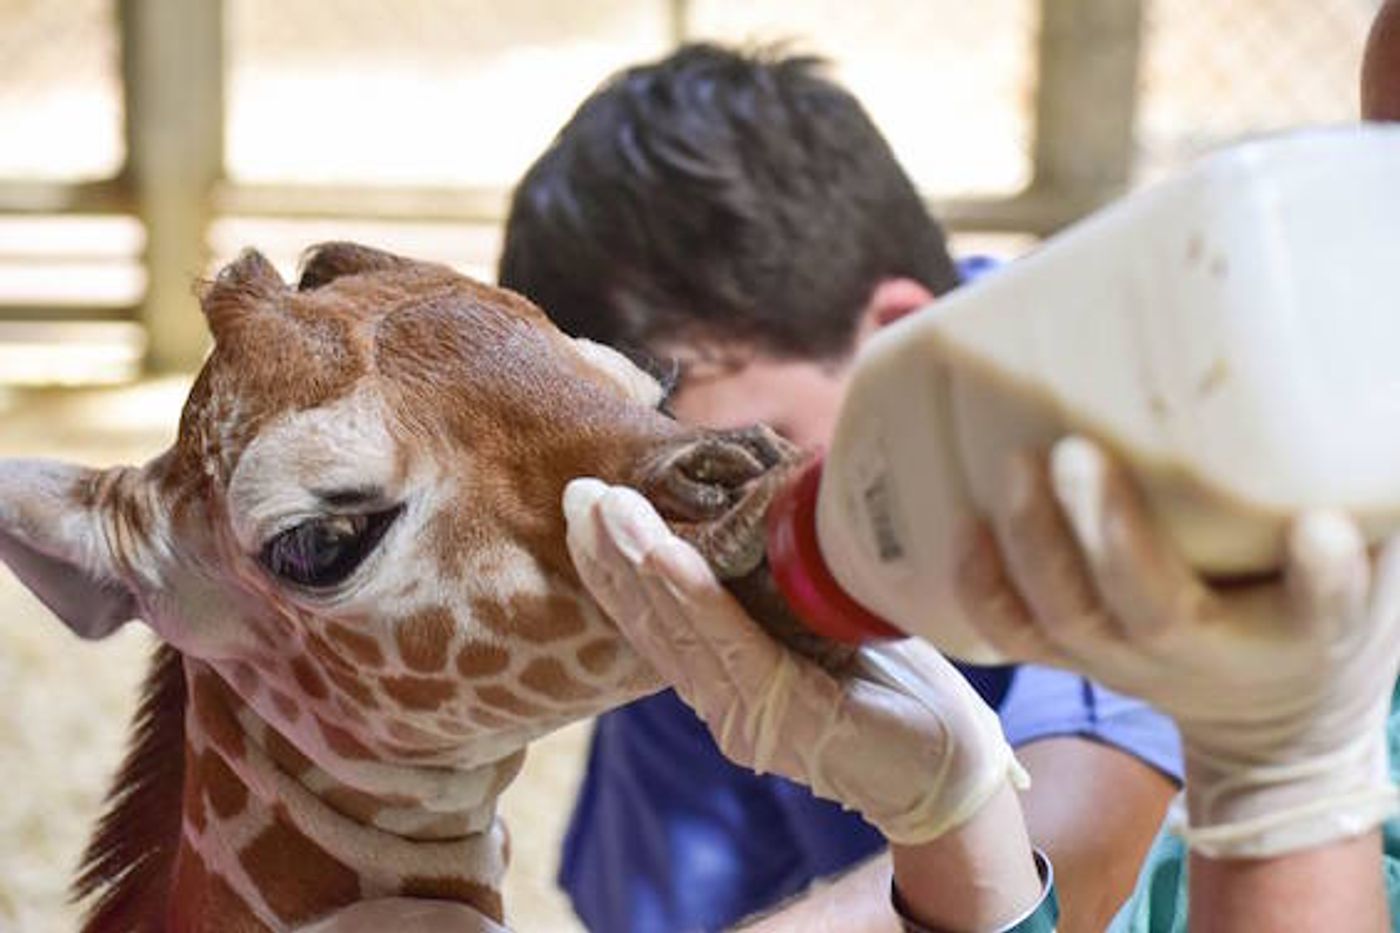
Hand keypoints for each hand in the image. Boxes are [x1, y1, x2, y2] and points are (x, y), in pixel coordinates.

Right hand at [563, 478, 1026, 844]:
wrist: (952, 775)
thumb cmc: (896, 693)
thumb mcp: (827, 634)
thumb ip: (783, 599)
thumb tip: (758, 525)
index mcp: (729, 685)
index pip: (657, 622)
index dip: (616, 569)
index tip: (588, 510)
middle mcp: (725, 704)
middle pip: (651, 622)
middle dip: (609, 555)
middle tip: (578, 493)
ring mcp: (748, 715)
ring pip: (678, 629)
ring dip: (636, 563)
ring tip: (605, 509)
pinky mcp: (786, 717)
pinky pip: (730, 647)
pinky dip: (692, 598)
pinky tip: (662, 556)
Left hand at [958, 436, 1399, 856]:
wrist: (1271, 722)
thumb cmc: (1321, 621)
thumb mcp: (1375, 579)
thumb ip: (1376, 511)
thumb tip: (1371, 403)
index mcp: (1303, 636)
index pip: (1323, 610)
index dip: (1323, 579)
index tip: (1321, 532)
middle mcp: (1205, 656)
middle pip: (1152, 610)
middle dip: (1110, 534)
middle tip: (1078, 453)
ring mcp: (1127, 663)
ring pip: (1066, 621)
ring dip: (1032, 545)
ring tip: (1013, 466)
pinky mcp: (1077, 656)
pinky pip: (1018, 634)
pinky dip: (984, 586)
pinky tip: (963, 522)